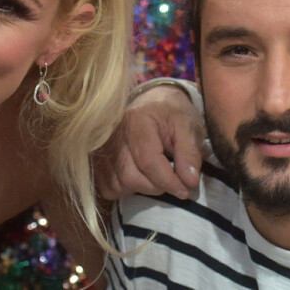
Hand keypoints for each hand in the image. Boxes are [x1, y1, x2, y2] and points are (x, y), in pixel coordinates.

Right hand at [96, 81, 204, 199]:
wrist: (154, 100)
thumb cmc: (171, 112)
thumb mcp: (188, 126)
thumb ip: (190, 153)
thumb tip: (189, 181)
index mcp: (137, 120)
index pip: (148, 161)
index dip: (168, 181)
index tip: (185, 189)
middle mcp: (114, 133)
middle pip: (130, 176)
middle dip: (157, 186)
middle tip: (174, 182)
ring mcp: (103, 147)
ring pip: (118, 184)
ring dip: (142, 188)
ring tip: (157, 176)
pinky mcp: (99, 158)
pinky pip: (107, 186)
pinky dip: (125, 189)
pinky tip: (140, 177)